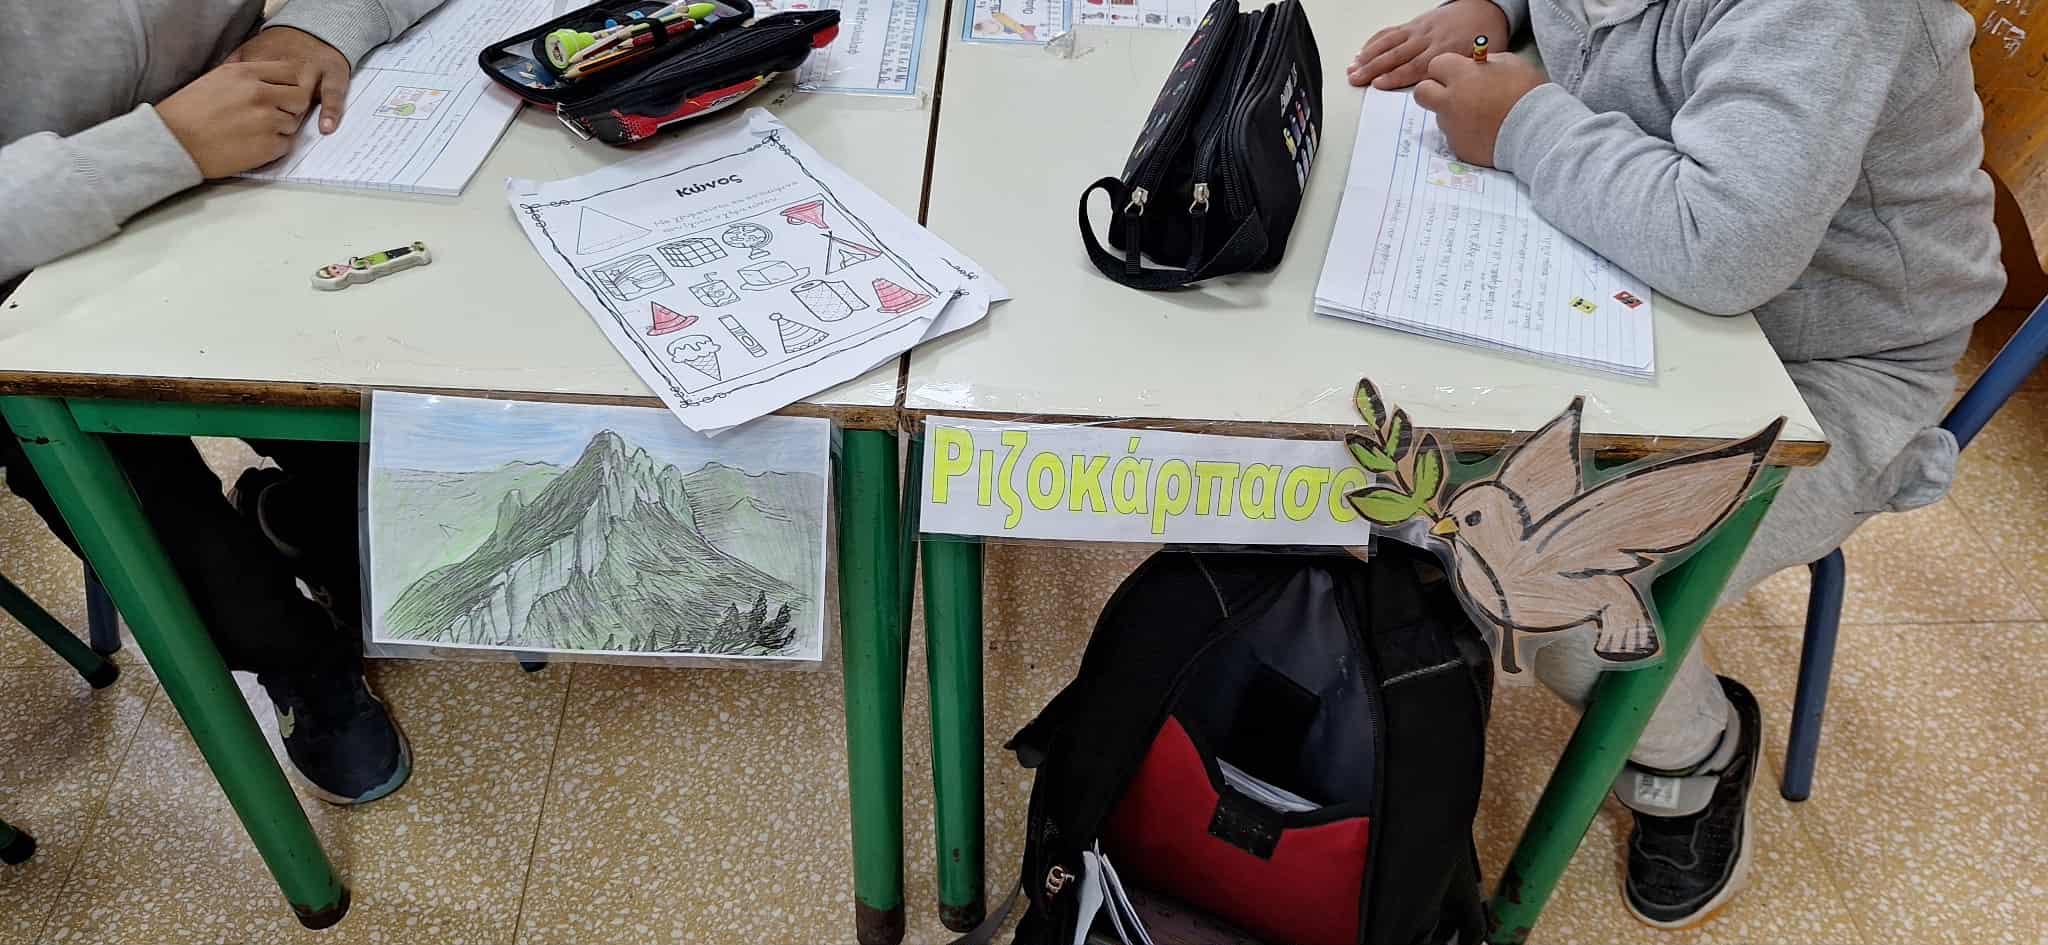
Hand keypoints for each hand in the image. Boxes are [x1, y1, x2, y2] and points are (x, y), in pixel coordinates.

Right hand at [156, 61, 316, 177]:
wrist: (172, 141)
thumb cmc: (189, 111)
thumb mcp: (217, 79)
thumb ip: (248, 77)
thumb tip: (273, 81)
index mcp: (246, 73)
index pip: (291, 72)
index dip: (288, 84)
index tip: (280, 93)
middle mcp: (260, 93)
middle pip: (300, 97)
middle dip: (291, 107)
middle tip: (273, 115)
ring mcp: (267, 120)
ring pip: (294, 123)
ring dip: (280, 128)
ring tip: (253, 131)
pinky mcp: (269, 146)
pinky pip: (286, 144)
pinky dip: (274, 147)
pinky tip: (251, 145)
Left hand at [226, 27, 351, 132]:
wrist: (315, 33)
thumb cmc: (279, 50)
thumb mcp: (250, 52)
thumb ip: (233, 69)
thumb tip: (209, 88)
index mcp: (264, 59)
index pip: (251, 85)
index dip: (245, 106)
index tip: (238, 120)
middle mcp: (289, 64)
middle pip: (277, 93)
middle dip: (271, 112)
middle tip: (263, 129)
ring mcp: (313, 70)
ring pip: (303, 95)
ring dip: (295, 114)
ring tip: (289, 129)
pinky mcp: (333, 76)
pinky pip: (332, 95)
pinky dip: (330, 112)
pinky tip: (326, 128)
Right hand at [1348, 0, 1507, 89]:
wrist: (1486, 8)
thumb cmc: (1483, 36)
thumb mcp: (1479, 60)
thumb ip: (1460, 77)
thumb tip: (1448, 97)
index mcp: (1444, 50)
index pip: (1415, 66)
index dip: (1395, 76)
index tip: (1378, 84)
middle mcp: (1427, 40)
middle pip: (1396, 56)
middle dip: (1373, 68)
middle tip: (1356, 78)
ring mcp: (1419, 31)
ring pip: (1390, 43)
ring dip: (1369, 56)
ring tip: (1353, 67)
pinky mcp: (1414, 24)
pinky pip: (1391, 32)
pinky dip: (1375, 41)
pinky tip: (1363, 51)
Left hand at [1414, 51, 1546, 167]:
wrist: (1539, 130)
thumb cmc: (1528, 93)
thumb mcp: (1510, 64)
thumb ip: (1484, 63)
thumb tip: (1473, 65)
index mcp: (1462, 75)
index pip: (1435, 65)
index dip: (1447, 69)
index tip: (1457, 73)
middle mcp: (1450, 101)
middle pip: (1422, 92)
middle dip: (1432, 90)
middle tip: (1450, 93)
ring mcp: (1452, 127)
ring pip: (1440, 116)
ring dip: (1453, 114)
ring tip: (1482, 115)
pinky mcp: (1458, 147)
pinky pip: (1455, 136)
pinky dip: (1466, 133)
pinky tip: (1486, 131)